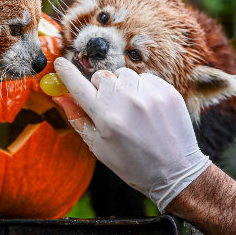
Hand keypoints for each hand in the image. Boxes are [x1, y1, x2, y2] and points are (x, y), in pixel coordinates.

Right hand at [53, 57, 210, 210]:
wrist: (176, 171)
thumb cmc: (133, 164)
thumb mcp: (99, 147)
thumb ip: (78, 119)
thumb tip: (60, 97)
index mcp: (106, 118)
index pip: (78, 86)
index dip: (66, 73)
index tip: (59, 63)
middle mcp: (127, 101)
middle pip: (100, 77)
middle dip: (99, 88)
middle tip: (108, 107)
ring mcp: (149, 94)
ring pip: (122, 74)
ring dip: (121, 86)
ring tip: (130, 109)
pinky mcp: (166, 91)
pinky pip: (144, 78)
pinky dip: (141, 88)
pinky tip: (146, 108)